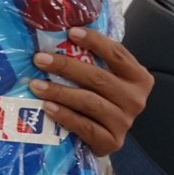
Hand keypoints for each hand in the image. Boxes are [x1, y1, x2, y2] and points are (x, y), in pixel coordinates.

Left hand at [30, 26, 151, 156]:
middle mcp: (135, 99)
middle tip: (39, 59)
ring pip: (90, 102)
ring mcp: (124, 122)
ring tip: (35, 85)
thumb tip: (57, 38)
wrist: (105, 137)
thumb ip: (92, 62)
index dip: (95, 42)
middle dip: (66, 66)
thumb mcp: (104, 80)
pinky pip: (85, 126)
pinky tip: (47, 107)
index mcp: (138, 78)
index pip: (117, 54)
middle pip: (99, 78)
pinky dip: (65, 115)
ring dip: (60, 92)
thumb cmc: (101, 101)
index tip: (70, 32)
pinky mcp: (111, 141)